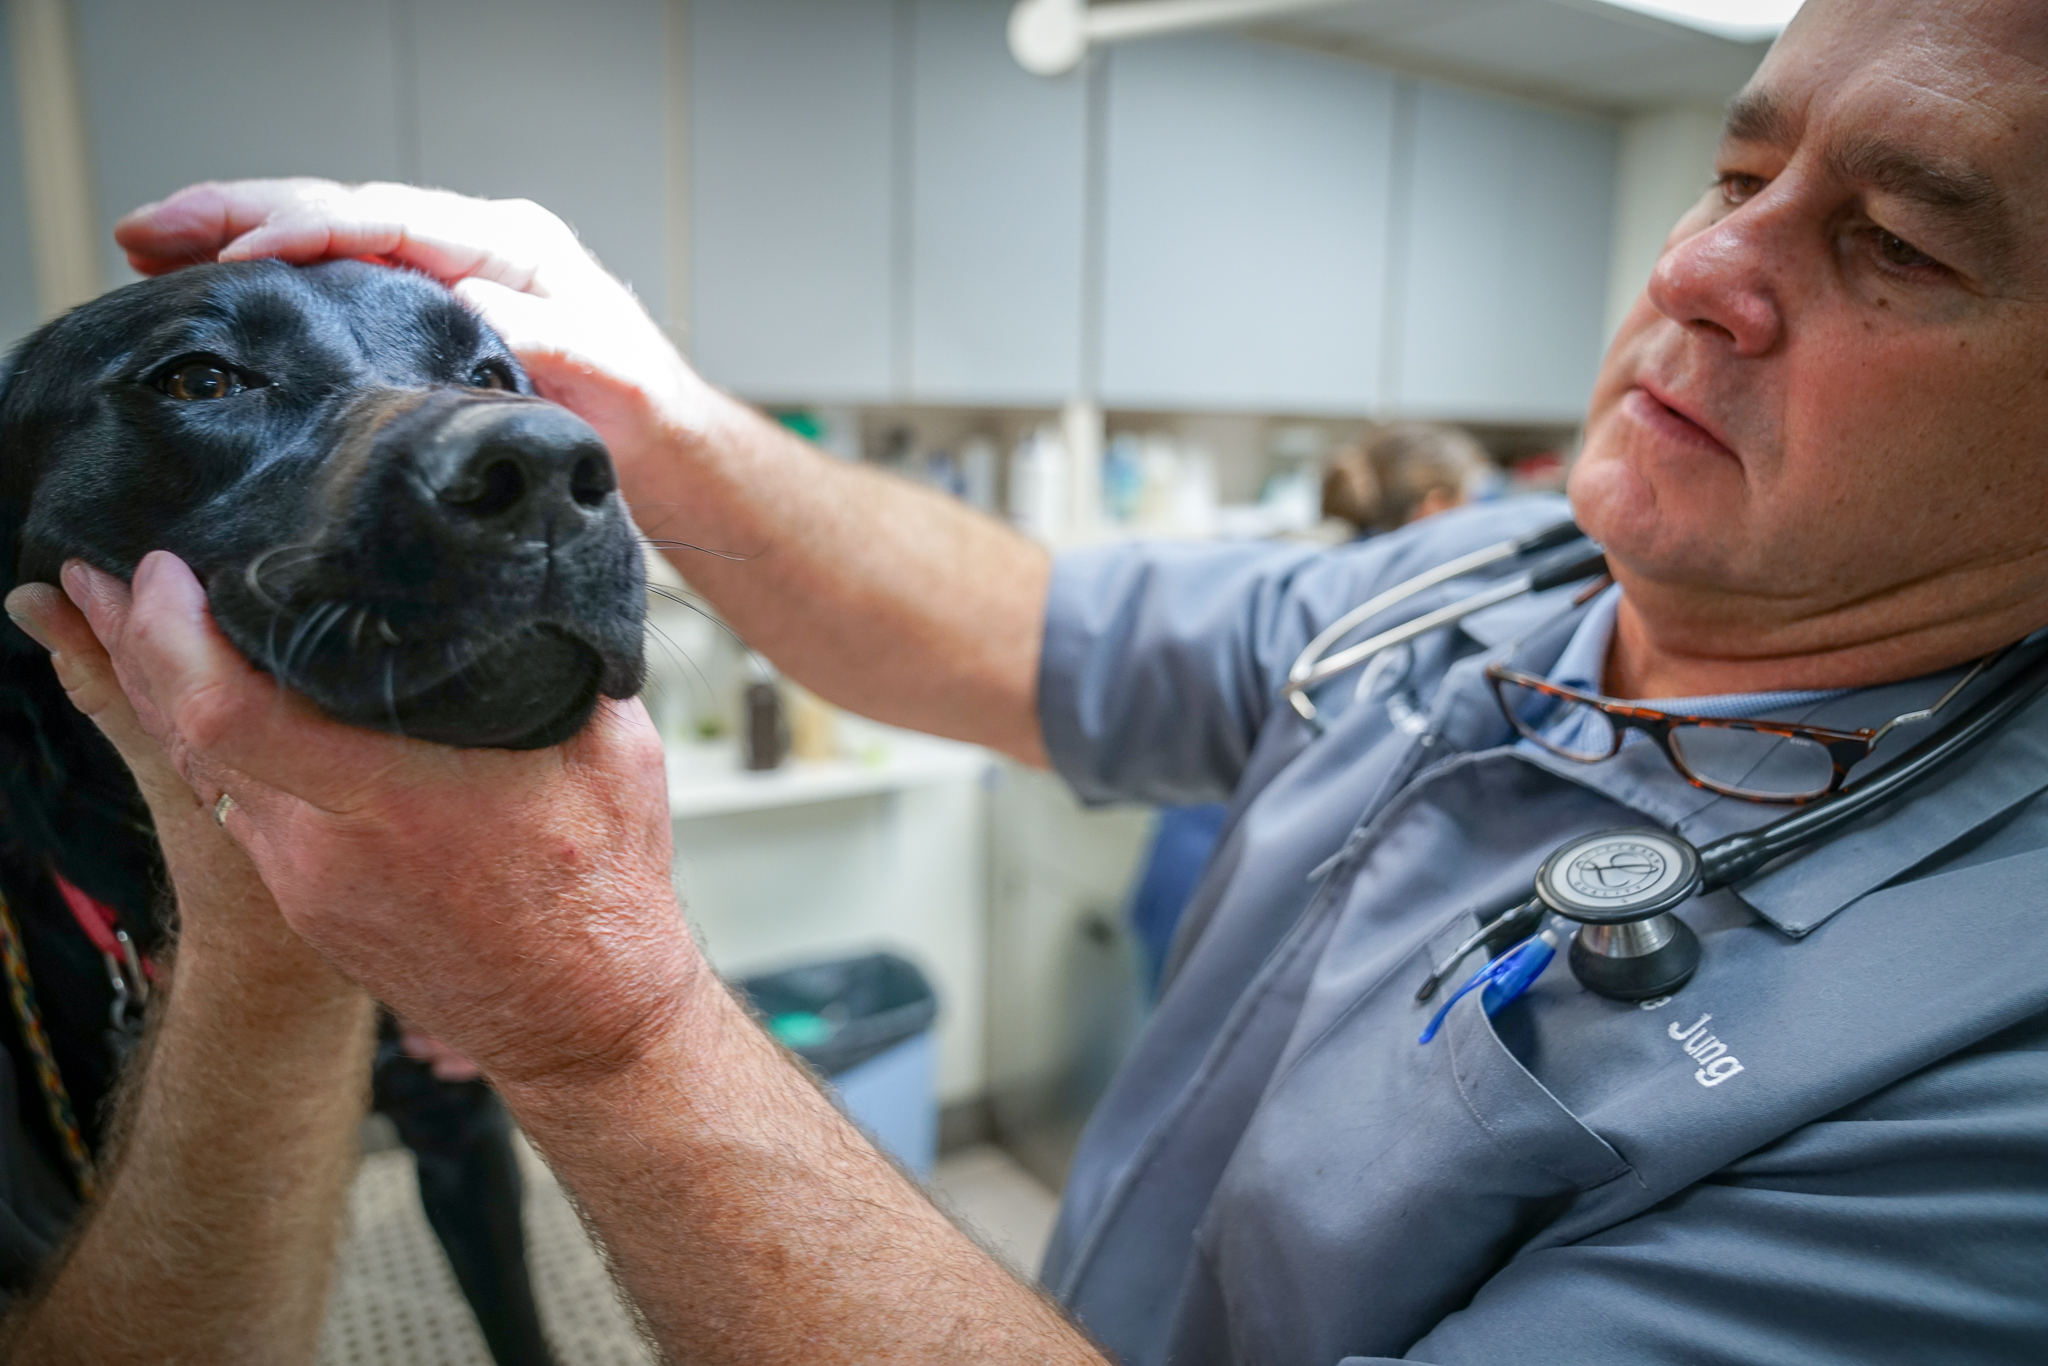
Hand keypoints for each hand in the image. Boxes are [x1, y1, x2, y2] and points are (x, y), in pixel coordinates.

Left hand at [63, 550, 700, 1085]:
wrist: (582, 1016)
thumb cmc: (602, 890)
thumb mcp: (613, 750)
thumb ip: (562, 657)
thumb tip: (547, 568)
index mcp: (395, 800)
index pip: (228, 715)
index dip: (171, 637)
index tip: (162, 572)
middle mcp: (327, 847)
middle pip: (184, 735)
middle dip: (134, 642)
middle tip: (105, 571)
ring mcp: (307, 884)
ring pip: (204, 773)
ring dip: (164, 693)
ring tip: (133, 618)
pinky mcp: (308, 905)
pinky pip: (241, 809)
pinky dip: (214, 746)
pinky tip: (210, 704)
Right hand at [114, 178, 722, 494]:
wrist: (666, 444)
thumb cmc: (640, 412)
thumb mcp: (600, 373)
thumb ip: (534, 332)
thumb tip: (460, 297)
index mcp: (507, 244)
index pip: (383, 222)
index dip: (302, 232)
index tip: (235, 253)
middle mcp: (472, 244)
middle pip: (337, 212)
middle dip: (238, 214)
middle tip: (148, 227)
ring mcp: (451, 271)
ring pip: (329, 237)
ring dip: (240, 235)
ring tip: (151, 243)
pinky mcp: (435, 307)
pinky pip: (343, 275)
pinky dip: (278, 272)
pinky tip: (222, 279)